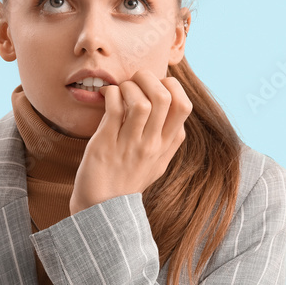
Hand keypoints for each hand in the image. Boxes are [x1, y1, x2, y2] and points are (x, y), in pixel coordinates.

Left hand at [70, 70, 191, 214]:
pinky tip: (106, 95)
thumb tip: (168, 102)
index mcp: (167, 145)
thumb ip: (166, 137)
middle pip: (164, 98)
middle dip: (149, 78)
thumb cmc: (127, 179)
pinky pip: (113, 108)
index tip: (154, 85)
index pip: (184, 106)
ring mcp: (130, 145)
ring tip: (120, 89)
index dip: (171, 86)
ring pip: (140, 102)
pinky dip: (111, 93)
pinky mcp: (105, 144)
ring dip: (128, 86)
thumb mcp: (157, 162)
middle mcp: (152, 145)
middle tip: (135, 79)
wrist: (101, 207)